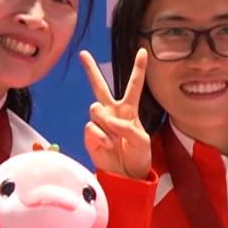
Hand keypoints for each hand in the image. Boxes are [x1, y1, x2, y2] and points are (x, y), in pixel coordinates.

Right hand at [80, 49, 151, 179]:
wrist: (127, 176)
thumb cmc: (139, 157)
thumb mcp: (142, 141)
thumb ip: (127, 127)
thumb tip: (108, 120)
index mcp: (129, 110)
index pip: (134, 85)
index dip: (138, 68)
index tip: (143, 51)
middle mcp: (112, 113)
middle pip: (100, 87)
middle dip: (91, 70)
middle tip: (83, 53)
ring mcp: (100, 123)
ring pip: (95, 109)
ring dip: (106, 124)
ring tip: (114, 140)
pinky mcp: (90, 135)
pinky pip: (91, 127)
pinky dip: (100, 136)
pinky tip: (107, 144)